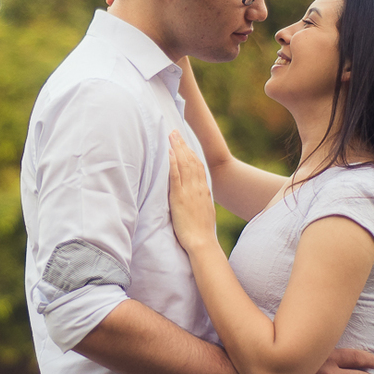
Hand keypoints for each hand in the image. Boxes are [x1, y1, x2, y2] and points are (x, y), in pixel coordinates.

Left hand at [167, 130, 217, 252]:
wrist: (202, 242)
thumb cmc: (201, 232)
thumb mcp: (204, 211)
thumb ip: (199, 200)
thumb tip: (196, 196)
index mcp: (204, 190)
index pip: (198, 166)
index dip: (191, 152)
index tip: (185, 142)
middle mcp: (198, 187)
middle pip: (191, 160)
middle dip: (183, 144)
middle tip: (175, 131)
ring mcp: (189, 191)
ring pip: (184, 164)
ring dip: (177, 148)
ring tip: (171, 135)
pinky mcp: (179, 197)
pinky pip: (176, 176)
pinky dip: (173, 163)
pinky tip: (169, 152)